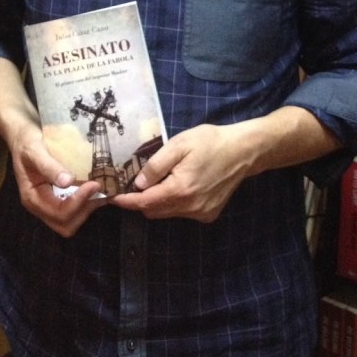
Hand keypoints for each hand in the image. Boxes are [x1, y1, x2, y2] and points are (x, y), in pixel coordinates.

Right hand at [8, 122, 104, 236]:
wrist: (21, 137)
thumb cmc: (26, 142)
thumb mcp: (34, 150)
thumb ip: (48, 166)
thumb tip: (68, 181)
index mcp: (32, 198)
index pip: (58, 213)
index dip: (78, 202)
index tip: (93, 184)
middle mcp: (41, 206)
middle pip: (66, 224)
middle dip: (85, 210)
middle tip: (99, 189)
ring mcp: (49, 204)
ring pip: (72, 220)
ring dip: (89, 208)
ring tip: (104, 190)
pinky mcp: (58, 198)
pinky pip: (75, 210)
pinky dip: (89, 204)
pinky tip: (100, 191)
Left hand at [110, 122, 252, 222]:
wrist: (243, 151)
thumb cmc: (209, 142)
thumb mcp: (178, 145)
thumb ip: (156, 166)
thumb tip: (138, 183)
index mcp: (180, 190)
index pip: (145, 202)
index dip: (128, 201)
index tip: (114, 198)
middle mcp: (190, 207)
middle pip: (155, 211)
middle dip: (141, 201)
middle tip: (134, 184)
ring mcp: (201, 213)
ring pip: (168, 213)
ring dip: (159, 201)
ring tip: (160, 181)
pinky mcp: (209, 214)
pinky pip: (183, 212)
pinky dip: (175, 203)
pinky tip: (181, 185)